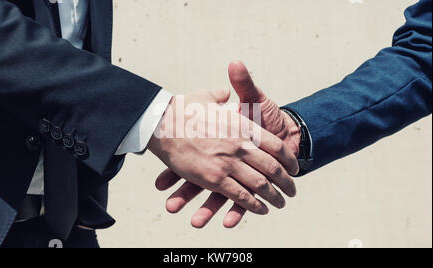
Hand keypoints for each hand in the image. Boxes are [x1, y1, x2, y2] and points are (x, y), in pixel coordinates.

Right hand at [155, 61, 301, 227]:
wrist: (163, 122)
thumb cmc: (184, 107)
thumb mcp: (208, 94)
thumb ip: (223, 93)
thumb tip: (226, 91)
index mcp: (243, 126)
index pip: (276, 145)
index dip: (288, 159)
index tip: (294, 167)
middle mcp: (240, 145)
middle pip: (273, 168)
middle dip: (286, 182)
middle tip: (292, 190)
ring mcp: (228, 163)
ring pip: (260, 185)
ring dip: (274, 197)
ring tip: (281, 203)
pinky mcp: (214, 178)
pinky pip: (240, 196)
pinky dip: (253, 205)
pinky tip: (261, 210)